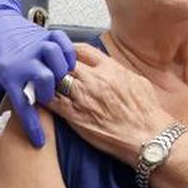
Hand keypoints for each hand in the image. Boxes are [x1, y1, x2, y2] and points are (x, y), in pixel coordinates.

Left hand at [0, 0, 75, 147]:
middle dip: (49, 93)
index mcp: (7, 75)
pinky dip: (68, 52)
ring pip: (55, 58)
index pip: (22, 106)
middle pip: (44, 79)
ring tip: (56, 79)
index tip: (39, 141)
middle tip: (45, 97)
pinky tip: (66, 62)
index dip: (32, 127)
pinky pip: (62, 41)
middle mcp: (23, 60)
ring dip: (60, 71)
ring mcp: (36, 46)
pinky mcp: (45, 34)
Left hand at [46, 43, 172, 164]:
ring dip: (45, 79)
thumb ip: (118, 71)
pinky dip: (42, 97)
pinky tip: (38, 97)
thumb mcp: (137, 82)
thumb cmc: (146, 114)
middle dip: (53, 63)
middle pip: (63, 62)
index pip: (81, 50)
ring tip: (40, 81)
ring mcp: (83, 98)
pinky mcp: (75, 116)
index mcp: (110, 69)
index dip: (68, 50)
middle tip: (46, 67)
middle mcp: (95, 80)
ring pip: (54, 79)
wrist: (149, 138)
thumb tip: (108, 66)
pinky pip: (51, 102)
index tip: (62, 53)